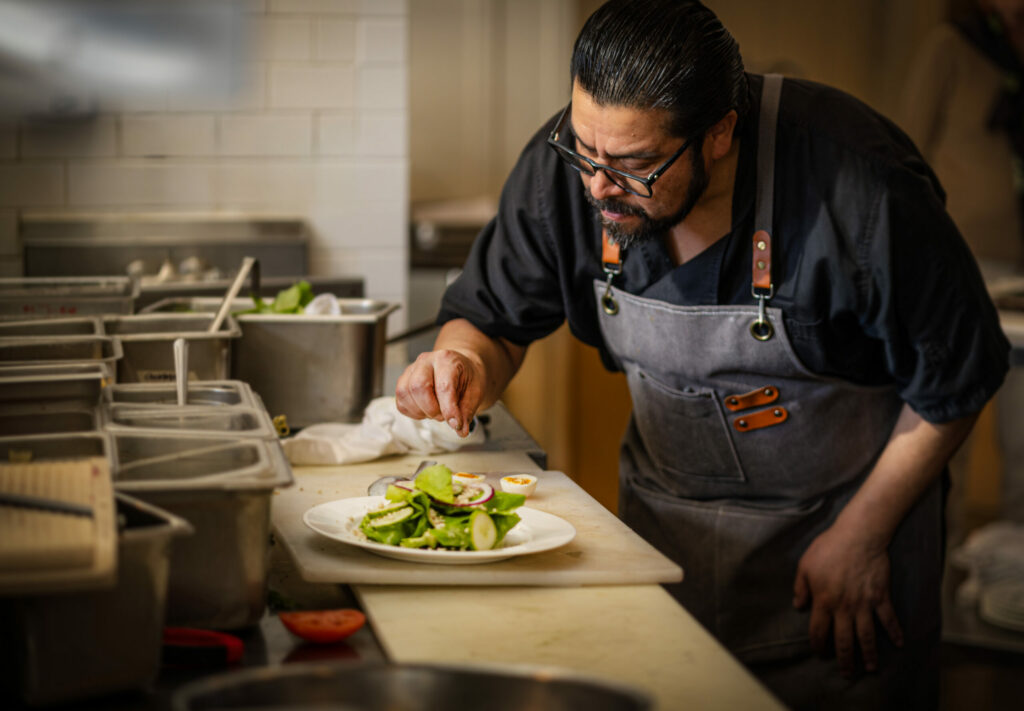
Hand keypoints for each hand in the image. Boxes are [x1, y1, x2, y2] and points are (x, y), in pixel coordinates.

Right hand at [395, 349, 484, 436]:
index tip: (456, 424)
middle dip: (432, 409)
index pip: (444, 386)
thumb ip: (467, 411)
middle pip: (418, 387)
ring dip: (421, 411)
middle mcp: (426, 360)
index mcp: (447, 359)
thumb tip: (461, 430)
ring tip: (436, 412)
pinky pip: (401, 402)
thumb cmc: (467, 378)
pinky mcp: (403, 381)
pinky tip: (426, 410)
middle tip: (444, 415)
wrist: (460, 368)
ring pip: (405, 394)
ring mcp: (411, 370)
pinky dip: (413, 412)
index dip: (449, 410)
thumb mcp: (475, 393)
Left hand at [792, 524, 903, 676]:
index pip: (818, 630)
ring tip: (870, 668)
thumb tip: (798, 605)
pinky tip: (899, 643)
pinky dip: (895, 632)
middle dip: (844, 659)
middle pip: (843, 640)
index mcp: (823, 600)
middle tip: (847, 673)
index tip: (819, 653)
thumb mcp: (805, 565)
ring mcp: (864, 603)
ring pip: (866, 635)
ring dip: (868, 653)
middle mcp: (844, 607)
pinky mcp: (880, 596)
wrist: (858, 536)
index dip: (818, 644)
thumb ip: (800, 587)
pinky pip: (888, 618)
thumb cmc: (829, 548)